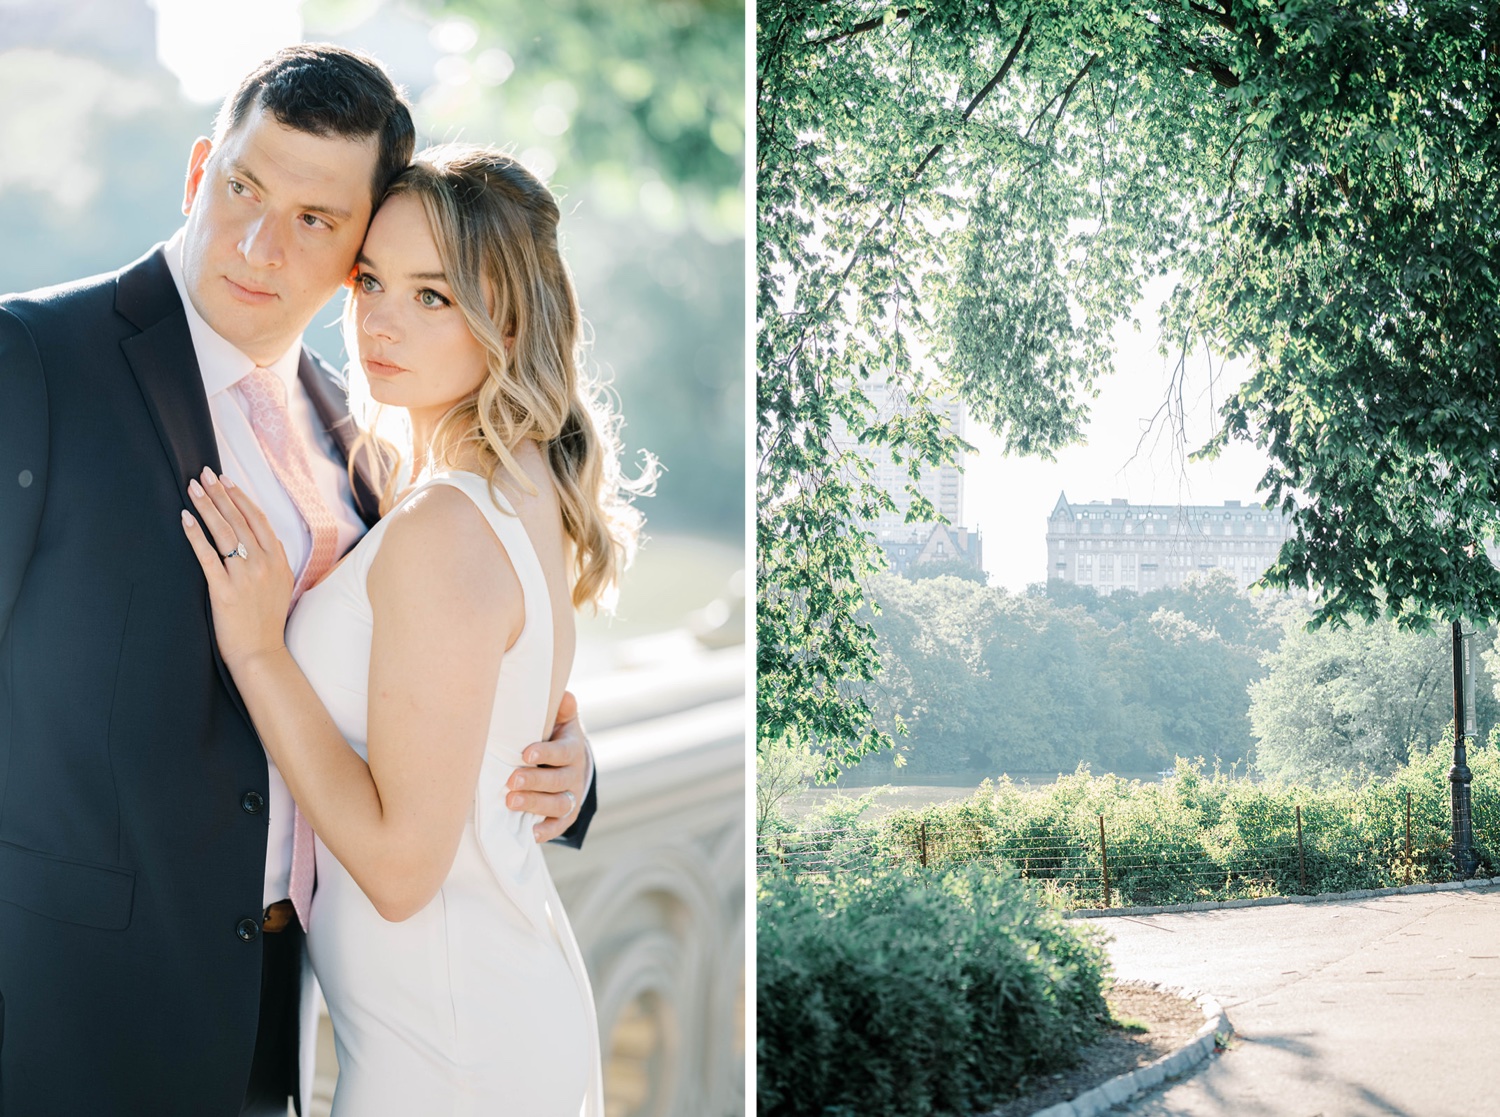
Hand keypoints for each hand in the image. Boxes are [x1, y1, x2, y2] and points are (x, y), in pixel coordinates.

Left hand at [179, 467, 293, 669]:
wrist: (261, 652)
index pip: (258, 519)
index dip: (241, 497)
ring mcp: (244, 577)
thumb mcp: (281, 585)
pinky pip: (207, 556)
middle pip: (239, 520)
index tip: (226, 480)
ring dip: (207, 507)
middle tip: (205, 474)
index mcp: (278, 561)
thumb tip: (261, 538)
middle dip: (220, 494)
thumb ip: (272, 560)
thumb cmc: (266, 620)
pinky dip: (195, 535)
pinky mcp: (224, 591)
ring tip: (194, 489)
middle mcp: (263, 564)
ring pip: (224, 532)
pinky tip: (186, 519)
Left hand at [507, 691, 590, 841]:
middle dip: (535, 782)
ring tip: (511, 802)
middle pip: (558, 781)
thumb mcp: (561, 722)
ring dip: (535, 804)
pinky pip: (558, 826)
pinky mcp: (566, 816)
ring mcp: (571, 797)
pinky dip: (546, 831)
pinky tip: (530, 833)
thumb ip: (562, 710)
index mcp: (572, 749)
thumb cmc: (555, 738)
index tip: (526, 754)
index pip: (562, 752)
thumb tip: (565, 696)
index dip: (546, 753)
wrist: (571, 765)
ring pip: (559, 804)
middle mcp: (574, 775)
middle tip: (512, 781)